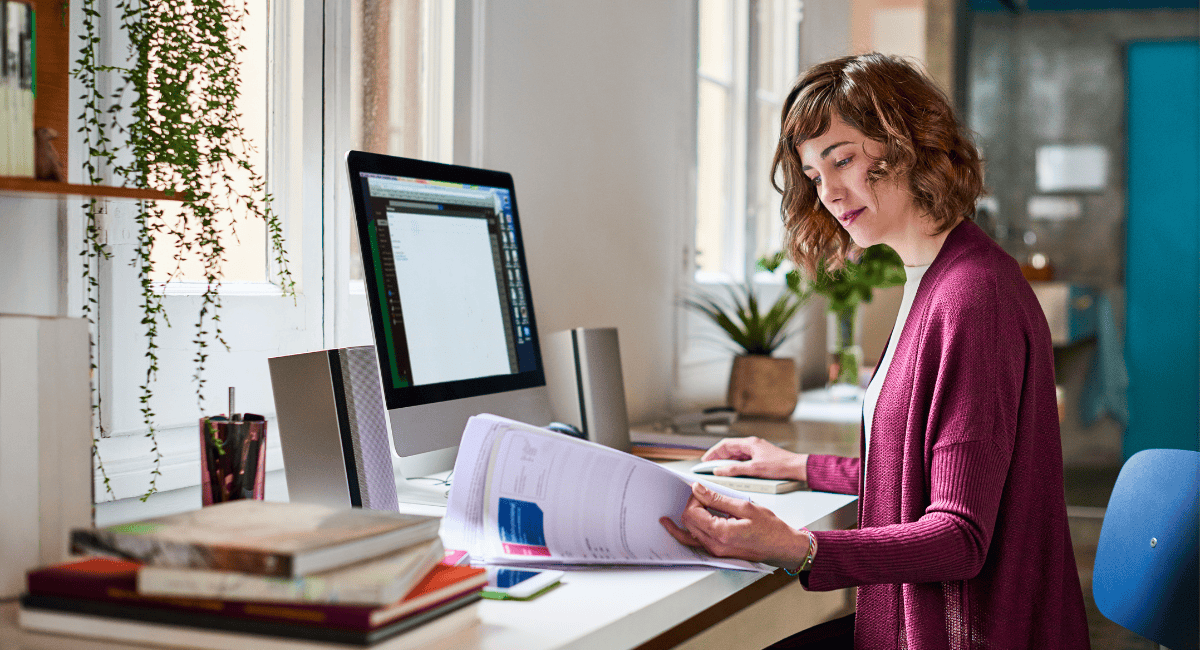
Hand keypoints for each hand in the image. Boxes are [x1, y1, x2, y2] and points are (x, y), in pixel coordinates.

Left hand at [659, 482, 809, 565]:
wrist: (783, 547)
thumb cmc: (771, 529)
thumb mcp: (744, 507)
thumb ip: (718, 498)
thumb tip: (698, 490)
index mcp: (721, 533)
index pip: (692, 513)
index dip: (694, 498)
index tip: (702, 491)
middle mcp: (715, 546)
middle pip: (688, 523)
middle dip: (690, 506)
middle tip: (700, 496)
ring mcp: (716, 552)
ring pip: (689, 535)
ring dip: (685, 520)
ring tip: (672, 515)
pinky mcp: (718, 553)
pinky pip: (696, 543)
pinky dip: (688, 533)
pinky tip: (680, 528)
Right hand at [702, 436, 806, 481]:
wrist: (796, 468)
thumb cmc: (780, 465)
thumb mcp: (754, 469)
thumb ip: (735, 470)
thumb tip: (720, 470)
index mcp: (749, 443)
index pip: (725, 445)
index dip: (713, 452)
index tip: (705, 460)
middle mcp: (752, 445)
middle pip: (730, 449)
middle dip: (718, 457)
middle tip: (709, 466)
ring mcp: (756, 451)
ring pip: (736, 454)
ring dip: (726, 461)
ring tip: (718, 470)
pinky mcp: (760, 457)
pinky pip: (743, 459)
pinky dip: (735, 464)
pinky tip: (733, 471)